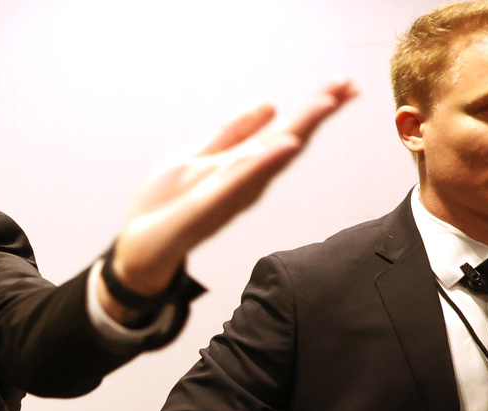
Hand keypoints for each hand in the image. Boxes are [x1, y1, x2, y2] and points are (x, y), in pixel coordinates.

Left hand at [101, 79, 357, 315]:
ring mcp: (226, 196)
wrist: (138, 249)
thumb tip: (270, 104)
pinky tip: (283, 146)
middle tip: (349, 86)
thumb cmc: (166, 205)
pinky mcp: (204, 208)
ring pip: (267, 160)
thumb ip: (231, 132)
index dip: (312, 110)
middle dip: (316, 115)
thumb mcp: (196, 155)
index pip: (284, 133)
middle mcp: (242, 182)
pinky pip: (235, 183)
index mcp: (241, 167)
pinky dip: (260, 164)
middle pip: (285, 143)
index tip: (344, 84)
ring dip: (297, 131)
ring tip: (325, 104)